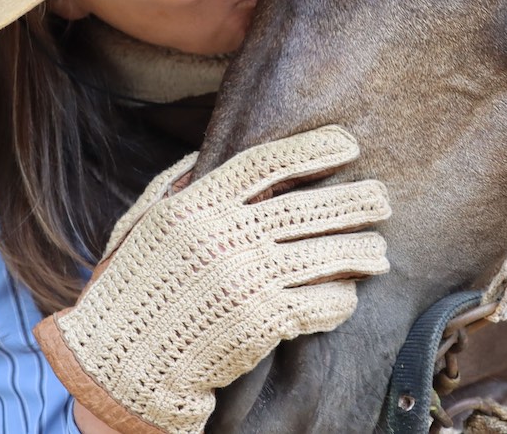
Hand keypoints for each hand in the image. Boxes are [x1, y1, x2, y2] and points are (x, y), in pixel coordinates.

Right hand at [34, 125, 390, 433]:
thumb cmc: (133, 286)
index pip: (267, 164)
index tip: (347, 144)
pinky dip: (340, 298)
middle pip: (308, 208)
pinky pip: (320, 303)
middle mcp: (225, 238)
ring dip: (361, 252)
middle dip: (354, 201)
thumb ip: (179, 185)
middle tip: (383, 197)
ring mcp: (247, 281)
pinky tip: (347, 294)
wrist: (123, 361)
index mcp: (197, 206)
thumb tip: (213, 153)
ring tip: (378, 251)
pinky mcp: (263, 323)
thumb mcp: (143, 223)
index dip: (313, 150)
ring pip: (325, 256)